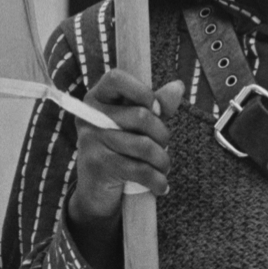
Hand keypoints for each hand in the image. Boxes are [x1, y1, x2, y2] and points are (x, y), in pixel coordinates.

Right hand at [69, 69, 183, 227]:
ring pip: (144, 145)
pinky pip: (139, 170)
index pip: (116, 78)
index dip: (142, 91)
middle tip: (164, 146)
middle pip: (140, 115)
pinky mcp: (98, 165)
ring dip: (162, 160)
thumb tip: (178, 86)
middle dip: (162, 134)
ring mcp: (91, 141)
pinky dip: (157, 180)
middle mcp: (90, 116)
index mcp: (98, 98)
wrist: (97, 190)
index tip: (156, 108)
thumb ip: (157, 104)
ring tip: (163, 167)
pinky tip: (161, 185)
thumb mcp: (138, 123)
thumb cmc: (121, 148)